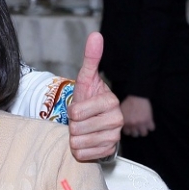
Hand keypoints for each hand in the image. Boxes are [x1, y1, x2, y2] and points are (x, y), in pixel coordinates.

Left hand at [67, 32, 122, 161]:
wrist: (92, 121)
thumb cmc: (87, 99)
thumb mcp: (86, 78)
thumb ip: (91, 58)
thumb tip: (96, 35)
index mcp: (111, 102)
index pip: (77, 112)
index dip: (71, 111)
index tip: (78, 108)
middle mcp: (117, 120)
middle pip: (77, 128)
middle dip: (73, 125)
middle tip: (80, 120)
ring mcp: (114, 137)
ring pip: (79, 142)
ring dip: (75, 137)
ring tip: (82, 130)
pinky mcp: (109, 152)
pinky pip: (83, 154)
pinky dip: (79, 150)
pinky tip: (85, 142)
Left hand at [119, 95, 154, 136]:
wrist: (137, 96)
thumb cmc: (128, 102)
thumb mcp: (121, 112)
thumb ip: (122, 119)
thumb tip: (122, 125)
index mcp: (125, 123)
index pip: (127, 133)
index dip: (129, 130)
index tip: (131, 128)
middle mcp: (132, 125)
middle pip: (135, 135)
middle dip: (136, 131)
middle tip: (137, 127)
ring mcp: (141, 124)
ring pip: (144, 134)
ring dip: (144, 130)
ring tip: (144, 126)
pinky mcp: (149, 120)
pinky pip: (152, 128)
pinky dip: (151, 126)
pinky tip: (149, 122)